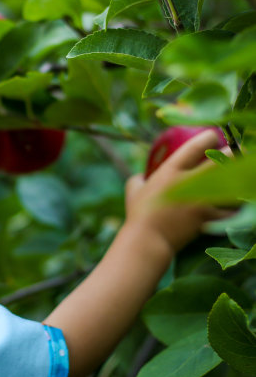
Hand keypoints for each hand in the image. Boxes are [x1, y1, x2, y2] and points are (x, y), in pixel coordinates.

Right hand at [124, 129, 232, 252]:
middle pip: (222, 160)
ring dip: (239, 179)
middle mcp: (190, 181)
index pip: (196, 146)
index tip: (214, 136)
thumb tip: (144, 174)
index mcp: (170, 170)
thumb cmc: (138, 215)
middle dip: (234, 152)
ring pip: (232, 183)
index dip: (209, 137)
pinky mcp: (209, 217)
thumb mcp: (133, 190)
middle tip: (238, 150)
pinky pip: (231, 210)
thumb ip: (140, 178)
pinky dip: (236, 207)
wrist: (148, 240)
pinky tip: (239, 204)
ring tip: (244, 175)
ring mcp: (202, 199)